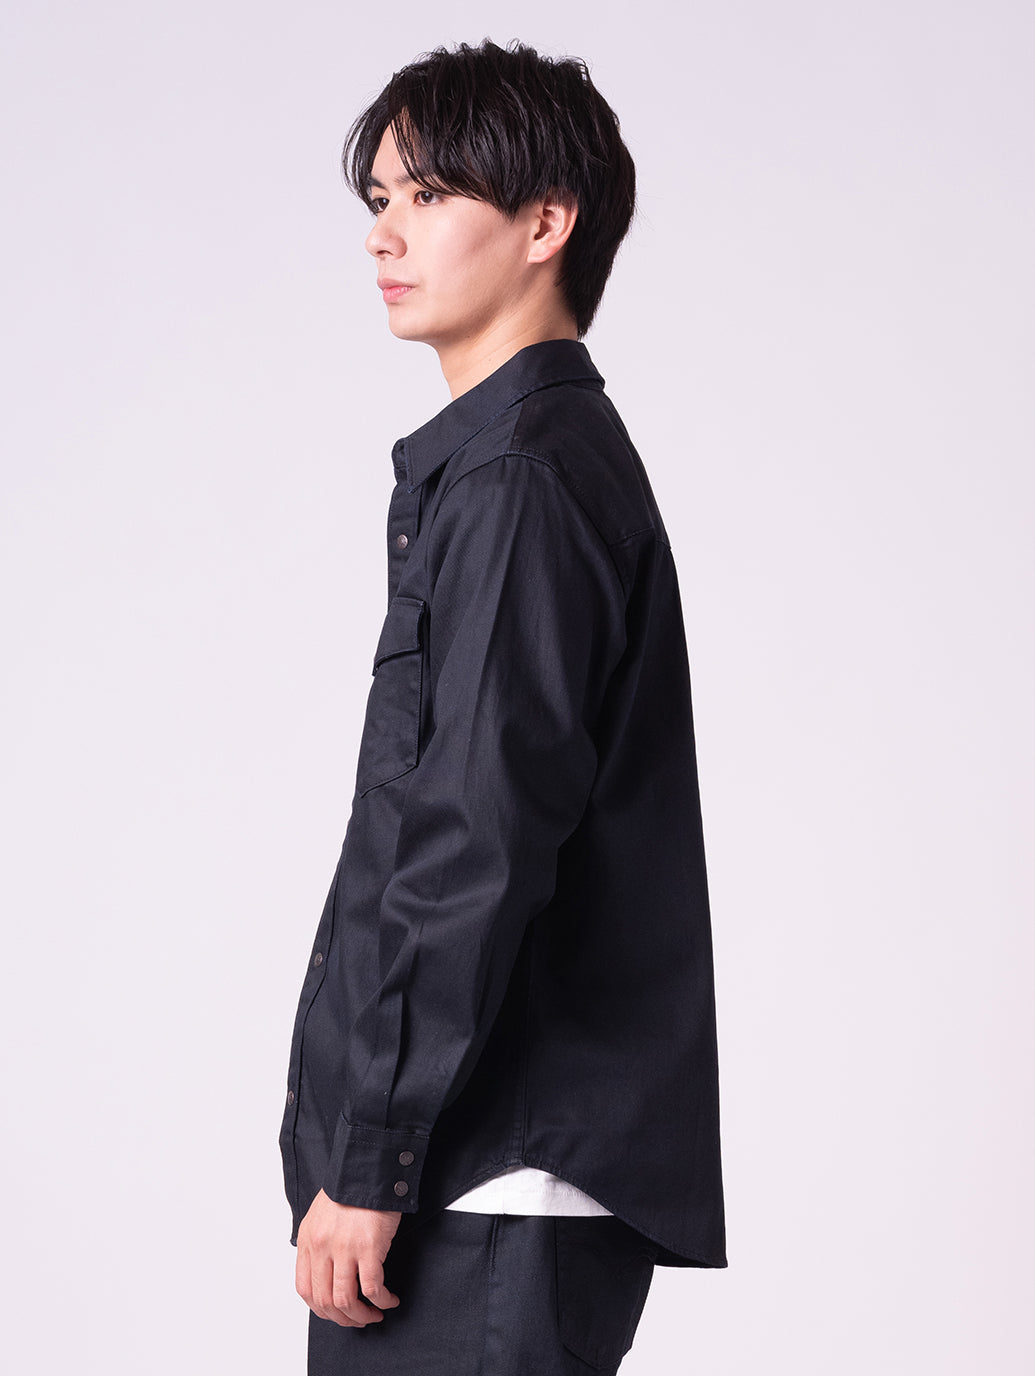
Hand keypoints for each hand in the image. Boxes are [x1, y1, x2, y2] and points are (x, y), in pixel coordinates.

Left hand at [295, 1189, 402, 1326]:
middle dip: (342, 1318)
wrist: (370, 1167)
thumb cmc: (351, 1188)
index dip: (320, 1308)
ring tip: (374, 1315)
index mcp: (308, 1240)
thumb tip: (326, 1270)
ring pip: (346, 1301)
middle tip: (358, 1319)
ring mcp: (344, 1249)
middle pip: (324, 1301)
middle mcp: (322, 1247)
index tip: (335, 1312)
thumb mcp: (321, 1215)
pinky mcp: (368, 1247)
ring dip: (361, 1316)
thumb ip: (320, 1242)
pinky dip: (381, 1301)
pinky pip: (372, 1288)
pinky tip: (389, 1300)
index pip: (305, 1289)